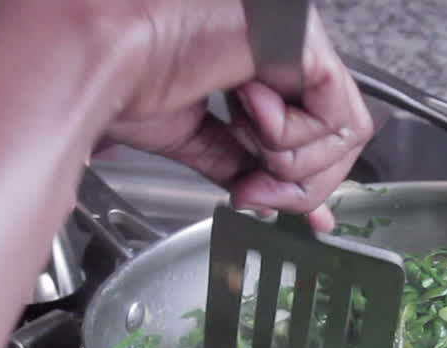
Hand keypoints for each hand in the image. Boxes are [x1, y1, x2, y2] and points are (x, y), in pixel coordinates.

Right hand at [103, 0, 373, 230]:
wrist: (100, 61)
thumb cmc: (125, 81)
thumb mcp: (203, 142)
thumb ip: (248, 170)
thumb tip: (279, 209)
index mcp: (265, 69)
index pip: (323, 131)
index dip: (310, 180)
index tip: (272, 203)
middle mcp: (288, 53)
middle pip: (342, 137)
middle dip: (300, 183)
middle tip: (253, 186)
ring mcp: (299, 43)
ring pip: (345, 131)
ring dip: (290, 158)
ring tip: (242, 133)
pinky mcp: (303, 40)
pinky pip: (336, 112)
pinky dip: (293, 135)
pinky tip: (250, 112)